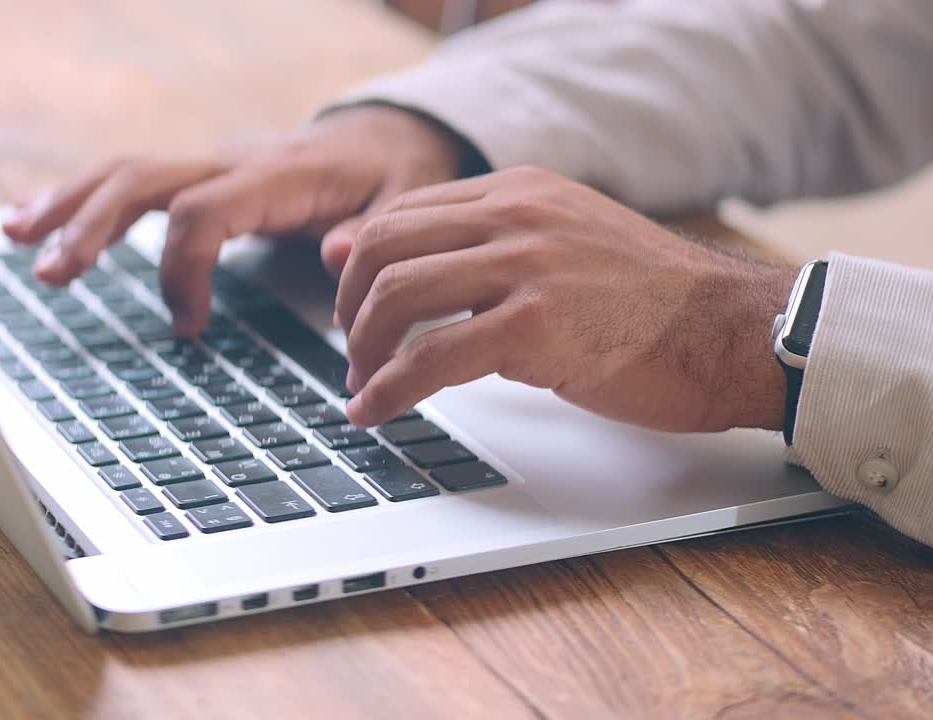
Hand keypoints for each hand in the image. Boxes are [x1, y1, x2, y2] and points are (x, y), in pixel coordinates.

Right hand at [1, 106, 472, 333]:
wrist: (384, 136)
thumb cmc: (390, 176)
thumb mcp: (405, 203)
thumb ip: (373, 233)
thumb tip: (332, 256)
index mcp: (278, 176)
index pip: (203, 212)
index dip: (182, 269)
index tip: (190, 328)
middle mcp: (232, 162)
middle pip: (144, 182)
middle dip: (90, 226)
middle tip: (48, 275)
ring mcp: (210, 164)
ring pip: (126, 173)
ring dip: (68, 204)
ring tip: (13, 236)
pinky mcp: (199, 174)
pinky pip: (132, 180)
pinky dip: (82, 198)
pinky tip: (35, 219)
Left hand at [335, 167, 795, 431]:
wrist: (734, 330)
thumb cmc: (652, 301)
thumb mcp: (561, 247)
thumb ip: (479, 244)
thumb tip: (383, 252)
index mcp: (519, 192)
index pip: (403, 212)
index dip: (360, 264)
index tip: (350, 305)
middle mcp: (517, 215)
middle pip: (384, 248)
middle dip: (350, 307)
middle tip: (352, 350)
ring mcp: (527, 266)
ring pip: (397, 297)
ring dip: (364, 351)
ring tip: (363, 386)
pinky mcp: (536, 325)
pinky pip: (430, 358)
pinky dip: (388, 390)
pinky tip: (376, 412)